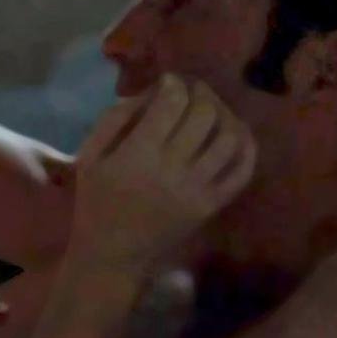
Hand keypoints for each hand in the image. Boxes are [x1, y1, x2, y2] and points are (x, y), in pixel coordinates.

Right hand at [68, 74, 256, 277]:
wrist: (113, 255)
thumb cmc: (96, 201)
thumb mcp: (90, 155)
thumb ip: (115, 118)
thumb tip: (152, 91)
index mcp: (138, 156)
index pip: (172, 103)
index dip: (174, 83)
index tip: (169, 81)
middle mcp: (173, 171)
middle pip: (204, 115)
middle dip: (201, 92)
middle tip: (193, 90)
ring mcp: (197, 190)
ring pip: (229, 138)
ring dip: (225, 114)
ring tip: (212, 109)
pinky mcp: (211, 206)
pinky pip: (241, 172)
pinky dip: (246, 147)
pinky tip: (234, 133)